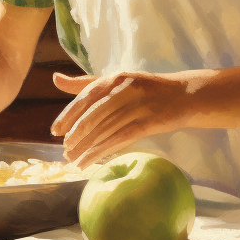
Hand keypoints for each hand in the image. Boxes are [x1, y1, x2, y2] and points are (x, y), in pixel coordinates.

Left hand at [51, 71, 194, 166]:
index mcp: (115, 78)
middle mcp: (125, 89)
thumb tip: (55, 79)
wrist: (184, 95)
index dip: (69, 115)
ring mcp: (138, 105)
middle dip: (77, 135)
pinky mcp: (150, 122)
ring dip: (87, 147)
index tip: (55, 131)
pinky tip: (90, 162)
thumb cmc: (145, 89)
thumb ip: (86, 83)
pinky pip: (121, 138)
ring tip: (73, 160)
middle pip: (94, 115)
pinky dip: (103, 151)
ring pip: (106, 129)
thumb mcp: (116, 81)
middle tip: (64, 150)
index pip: (86, 97)